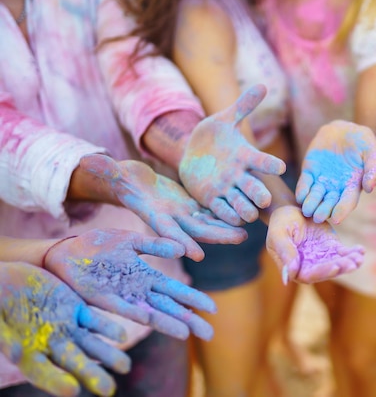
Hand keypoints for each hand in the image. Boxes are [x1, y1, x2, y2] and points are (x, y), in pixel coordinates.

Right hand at [0, 262, 129, 396]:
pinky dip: (107, 327)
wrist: (6, 281)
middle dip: (92, 375)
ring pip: (91, 344)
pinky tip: (122, 335)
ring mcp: (66, 327)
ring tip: (125, 366)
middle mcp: (51, 345)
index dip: (56, 382)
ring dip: (108, 354)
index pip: (43, 373)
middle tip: (109, 390)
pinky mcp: (76, 308)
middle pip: (74, 363)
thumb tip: (18, 353)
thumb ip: (4, 337)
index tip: (72, 391)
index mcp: (28, 354)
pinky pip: (94, 320)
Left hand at [44, 229, 216, 340]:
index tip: (213, 309)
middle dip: (190, 319)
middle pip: (169, 307)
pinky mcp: (104, 299)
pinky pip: (125, 309)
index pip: (176, 291)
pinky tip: (149, 320)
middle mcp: (139, 290)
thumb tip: (182, 249)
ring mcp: (123, 297)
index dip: (193, 300)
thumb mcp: (132, 241)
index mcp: (147, 276)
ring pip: (151, 313)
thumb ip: (155, 245)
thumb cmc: (98, 246)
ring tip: (187, 334)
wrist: (66, 251)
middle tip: (210, 334)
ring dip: (168, 323)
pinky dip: (139, 316)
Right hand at [82, 154, 247, 260]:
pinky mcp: (190, 206)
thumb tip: (90, 161)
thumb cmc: (120, 178)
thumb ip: (107, 170)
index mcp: (152, 215)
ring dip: (225, 229)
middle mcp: (170, 219)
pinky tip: (242, 215)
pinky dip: (224, 216)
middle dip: (216, 235)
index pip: (166, 231)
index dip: (179, 241)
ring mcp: (182, 214)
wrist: (132, 182)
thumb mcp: (114, 173)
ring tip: (246, 232)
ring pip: (207, 224)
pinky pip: (210, 213)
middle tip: (238, 238)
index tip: (195, 253)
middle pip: (195, 231)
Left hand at [179, 84, 285, 224]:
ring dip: (245, 209)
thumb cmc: (214, 135)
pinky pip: (222, 211)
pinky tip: (231, 219)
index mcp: (245, 156)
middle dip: (259, 194)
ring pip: (242, 204)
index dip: (270, 164)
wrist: (194, 152)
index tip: (280, 167)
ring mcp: (227, 189)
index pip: (262, 161)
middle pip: (255, 188)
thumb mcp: (224, 119)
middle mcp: (240, 176)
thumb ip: (243, 106)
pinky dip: (227, 216)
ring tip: (248, 214)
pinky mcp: (212, 199)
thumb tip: (263, 85)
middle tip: (264, 199)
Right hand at [265, 205, 364, 282]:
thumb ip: (285, 253)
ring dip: (349, 262)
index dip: (322, 272)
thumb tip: (290, 275)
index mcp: (295, 268)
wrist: (290, 210)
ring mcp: (322, 258)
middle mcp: (310, 266)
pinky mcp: (332, 248)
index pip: (309, 275)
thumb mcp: (279, 236)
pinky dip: (353, 253)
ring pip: (338, 263)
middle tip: (352, 263)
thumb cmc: (280, 223)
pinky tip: (361, 250)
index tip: (335, 266)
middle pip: (327, 271)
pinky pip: (344, 253)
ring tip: (358, 258)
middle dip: (340, 267)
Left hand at [296, 121, 375, 224]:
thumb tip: (370, 188)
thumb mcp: (372, 152)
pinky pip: (305, 183)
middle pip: (330, 203)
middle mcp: (337, 188)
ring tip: (307, 210)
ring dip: (311, 204)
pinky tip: (300, 196)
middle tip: (318, 217)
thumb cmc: (362, 142)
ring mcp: (322, 181)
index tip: (337, 218)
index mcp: (353, 186)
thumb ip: (373, 168)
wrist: (343, 130)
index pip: (347, 202)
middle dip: (324, 211)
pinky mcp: (310, 172)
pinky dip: (302, 190)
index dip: (342, 210)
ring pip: (315, 196)